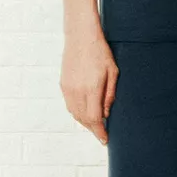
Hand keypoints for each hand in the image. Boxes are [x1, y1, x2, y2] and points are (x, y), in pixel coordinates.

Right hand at [60, 24, 118, 146]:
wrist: (81, 36)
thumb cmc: (100, 52)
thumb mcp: (113, 73)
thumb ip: (110, 95)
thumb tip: (105, 114)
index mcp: (92, 88)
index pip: (94, 119)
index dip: (100, 132)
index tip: (105, 140)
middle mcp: (77, 91)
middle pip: (84, 119)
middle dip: (93, 130)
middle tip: (102, 135)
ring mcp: (68, 88)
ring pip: (75, 114)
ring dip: (84, 123)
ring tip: (95, 127)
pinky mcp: (63, 84)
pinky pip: (69, 105)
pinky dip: (77, 113)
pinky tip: (85, 114)